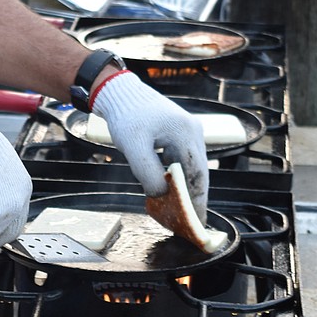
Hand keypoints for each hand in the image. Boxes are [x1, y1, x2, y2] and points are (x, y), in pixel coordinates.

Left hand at [92, 71, 207, 217]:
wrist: (118, 94)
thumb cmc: (126, 116)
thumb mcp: (134, 147)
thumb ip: (149, 173)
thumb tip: (161, 195)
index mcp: (186, 133)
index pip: (198, 174)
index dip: (198, 200)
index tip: (197, 220)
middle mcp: (192, 131)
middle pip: (198, 172)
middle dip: (194, 198)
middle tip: (192, 221)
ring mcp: (187, 131)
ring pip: (190, 167)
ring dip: (186, 188)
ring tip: (182, 210)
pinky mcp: (177, 133)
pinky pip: (182, 160)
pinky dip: (178, 177)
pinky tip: (171, 190)